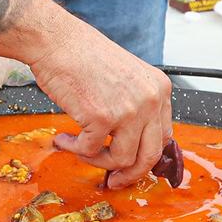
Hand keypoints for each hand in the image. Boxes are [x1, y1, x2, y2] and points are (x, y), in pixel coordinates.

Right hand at [30, 17, 173, 188]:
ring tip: (78, 148)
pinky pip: (90, 150)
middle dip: (129, 174)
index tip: (131, 166)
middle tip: (113, 180)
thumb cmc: (83, 55)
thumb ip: (136, 105)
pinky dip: (73, 149)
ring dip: (97, 161)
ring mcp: (128, 110)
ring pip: (121, 159)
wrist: (57, 41)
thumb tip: (132, 142)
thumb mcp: (126, 77)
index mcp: (159, 88)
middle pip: (150, 156)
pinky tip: (63, 138)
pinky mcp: (102, 118)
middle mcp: (150, 99)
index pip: (164, 137)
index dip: (146, 157)